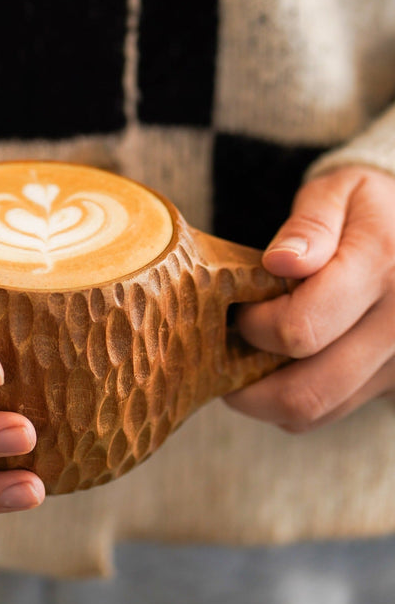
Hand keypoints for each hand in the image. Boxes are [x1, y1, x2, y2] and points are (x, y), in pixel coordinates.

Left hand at [225, 165, 394, 432]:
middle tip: (226, 347)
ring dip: (264, 396)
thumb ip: (310, 226)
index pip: (300, 327)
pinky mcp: (392, 382)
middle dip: (246, 377)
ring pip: (315, 410)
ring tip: (244, 358)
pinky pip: (331, 410)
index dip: (253, 325)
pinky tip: (278, 367)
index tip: (237, 308)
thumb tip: (281, 261)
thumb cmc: (365, 207)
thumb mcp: (338, 193)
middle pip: (305, 390)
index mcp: (381, 270)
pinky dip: (293, 400)